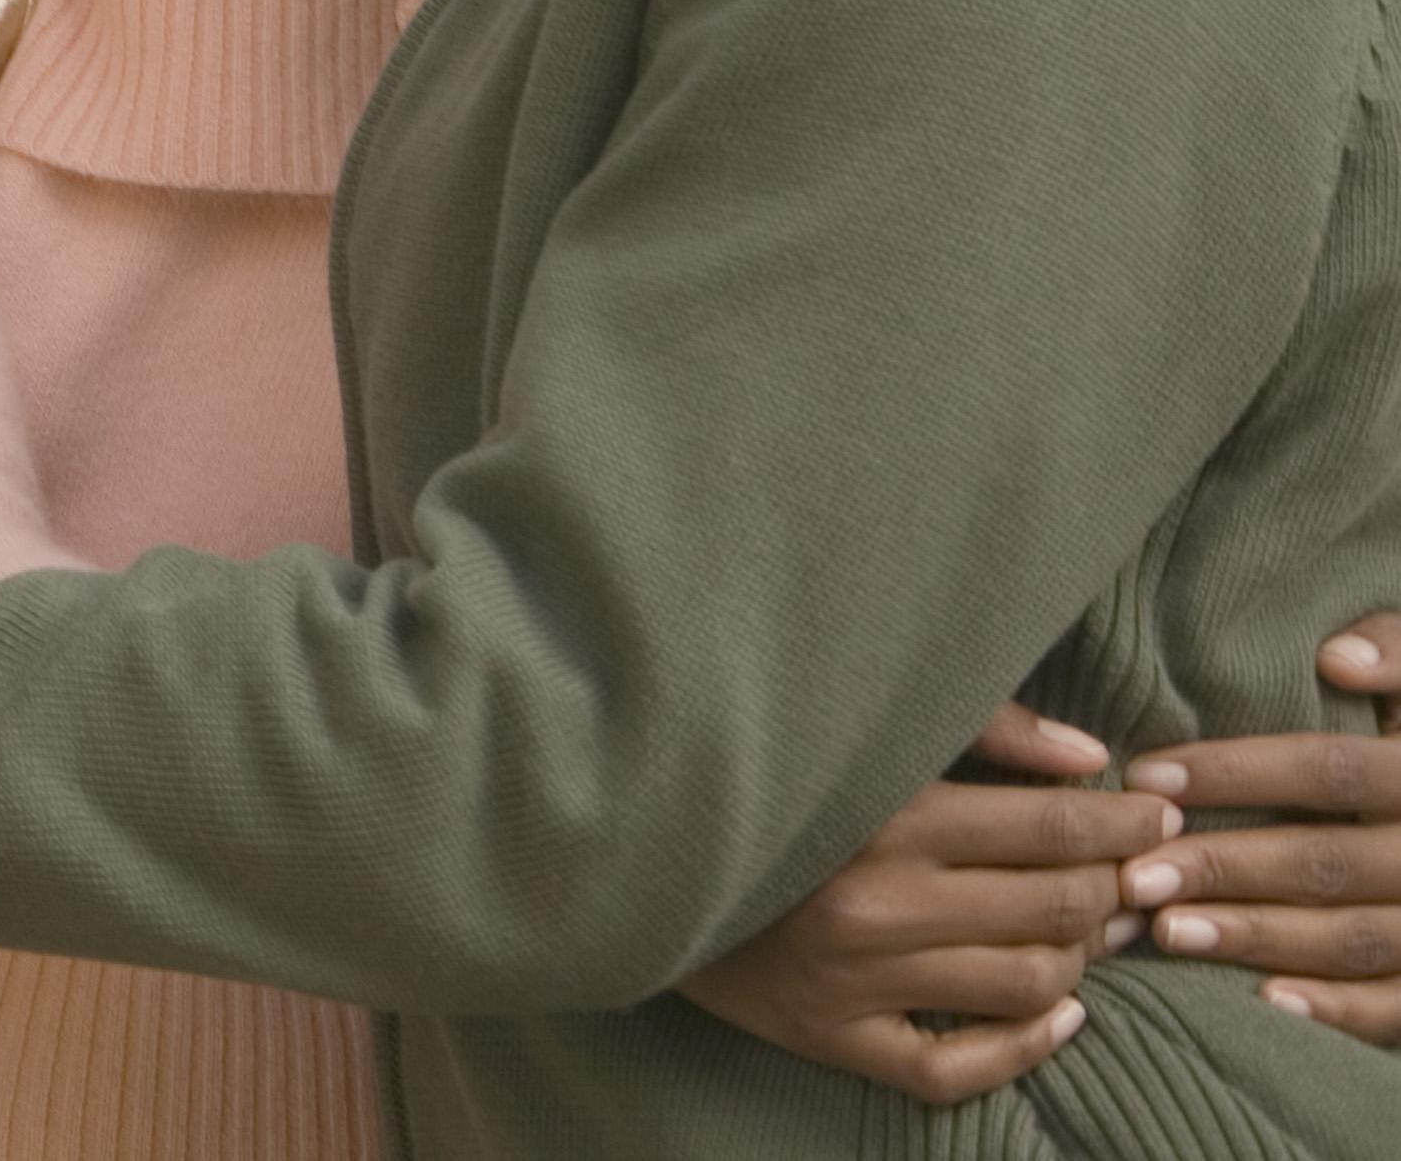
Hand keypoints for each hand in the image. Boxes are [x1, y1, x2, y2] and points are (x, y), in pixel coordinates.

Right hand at [681, 704, 1166, 1101]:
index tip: (1157, 811)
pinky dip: (1027, 1047)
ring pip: (1028, 985)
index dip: (1126, 824)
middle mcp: (874, 905)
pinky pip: (957, 1066)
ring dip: (1084, 959)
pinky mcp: (832, 1038)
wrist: (638, 857)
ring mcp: (855, 982)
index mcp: (883, 817)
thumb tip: (1090, 758)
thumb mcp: (863, 735)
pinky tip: (1060, 1017)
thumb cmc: (771, 781)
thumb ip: (980, 728)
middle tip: (1133, 872)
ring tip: (1092, 929)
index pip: (1054, 830)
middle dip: (1116, 886)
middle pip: (1056, 908)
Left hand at [1124, 612, 1400, 1041]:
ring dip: (1257, 936)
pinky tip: (1263, 1000)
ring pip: (1353, 937)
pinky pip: (1397, 1006)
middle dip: (1227, 868)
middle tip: (1133, 875)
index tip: (1146, 779)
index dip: (1239, 774)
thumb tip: (1337, 659)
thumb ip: (1397, 652)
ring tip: (1166, 931)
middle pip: (1327, 862)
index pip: (1331, 770)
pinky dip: (1337, 1010)